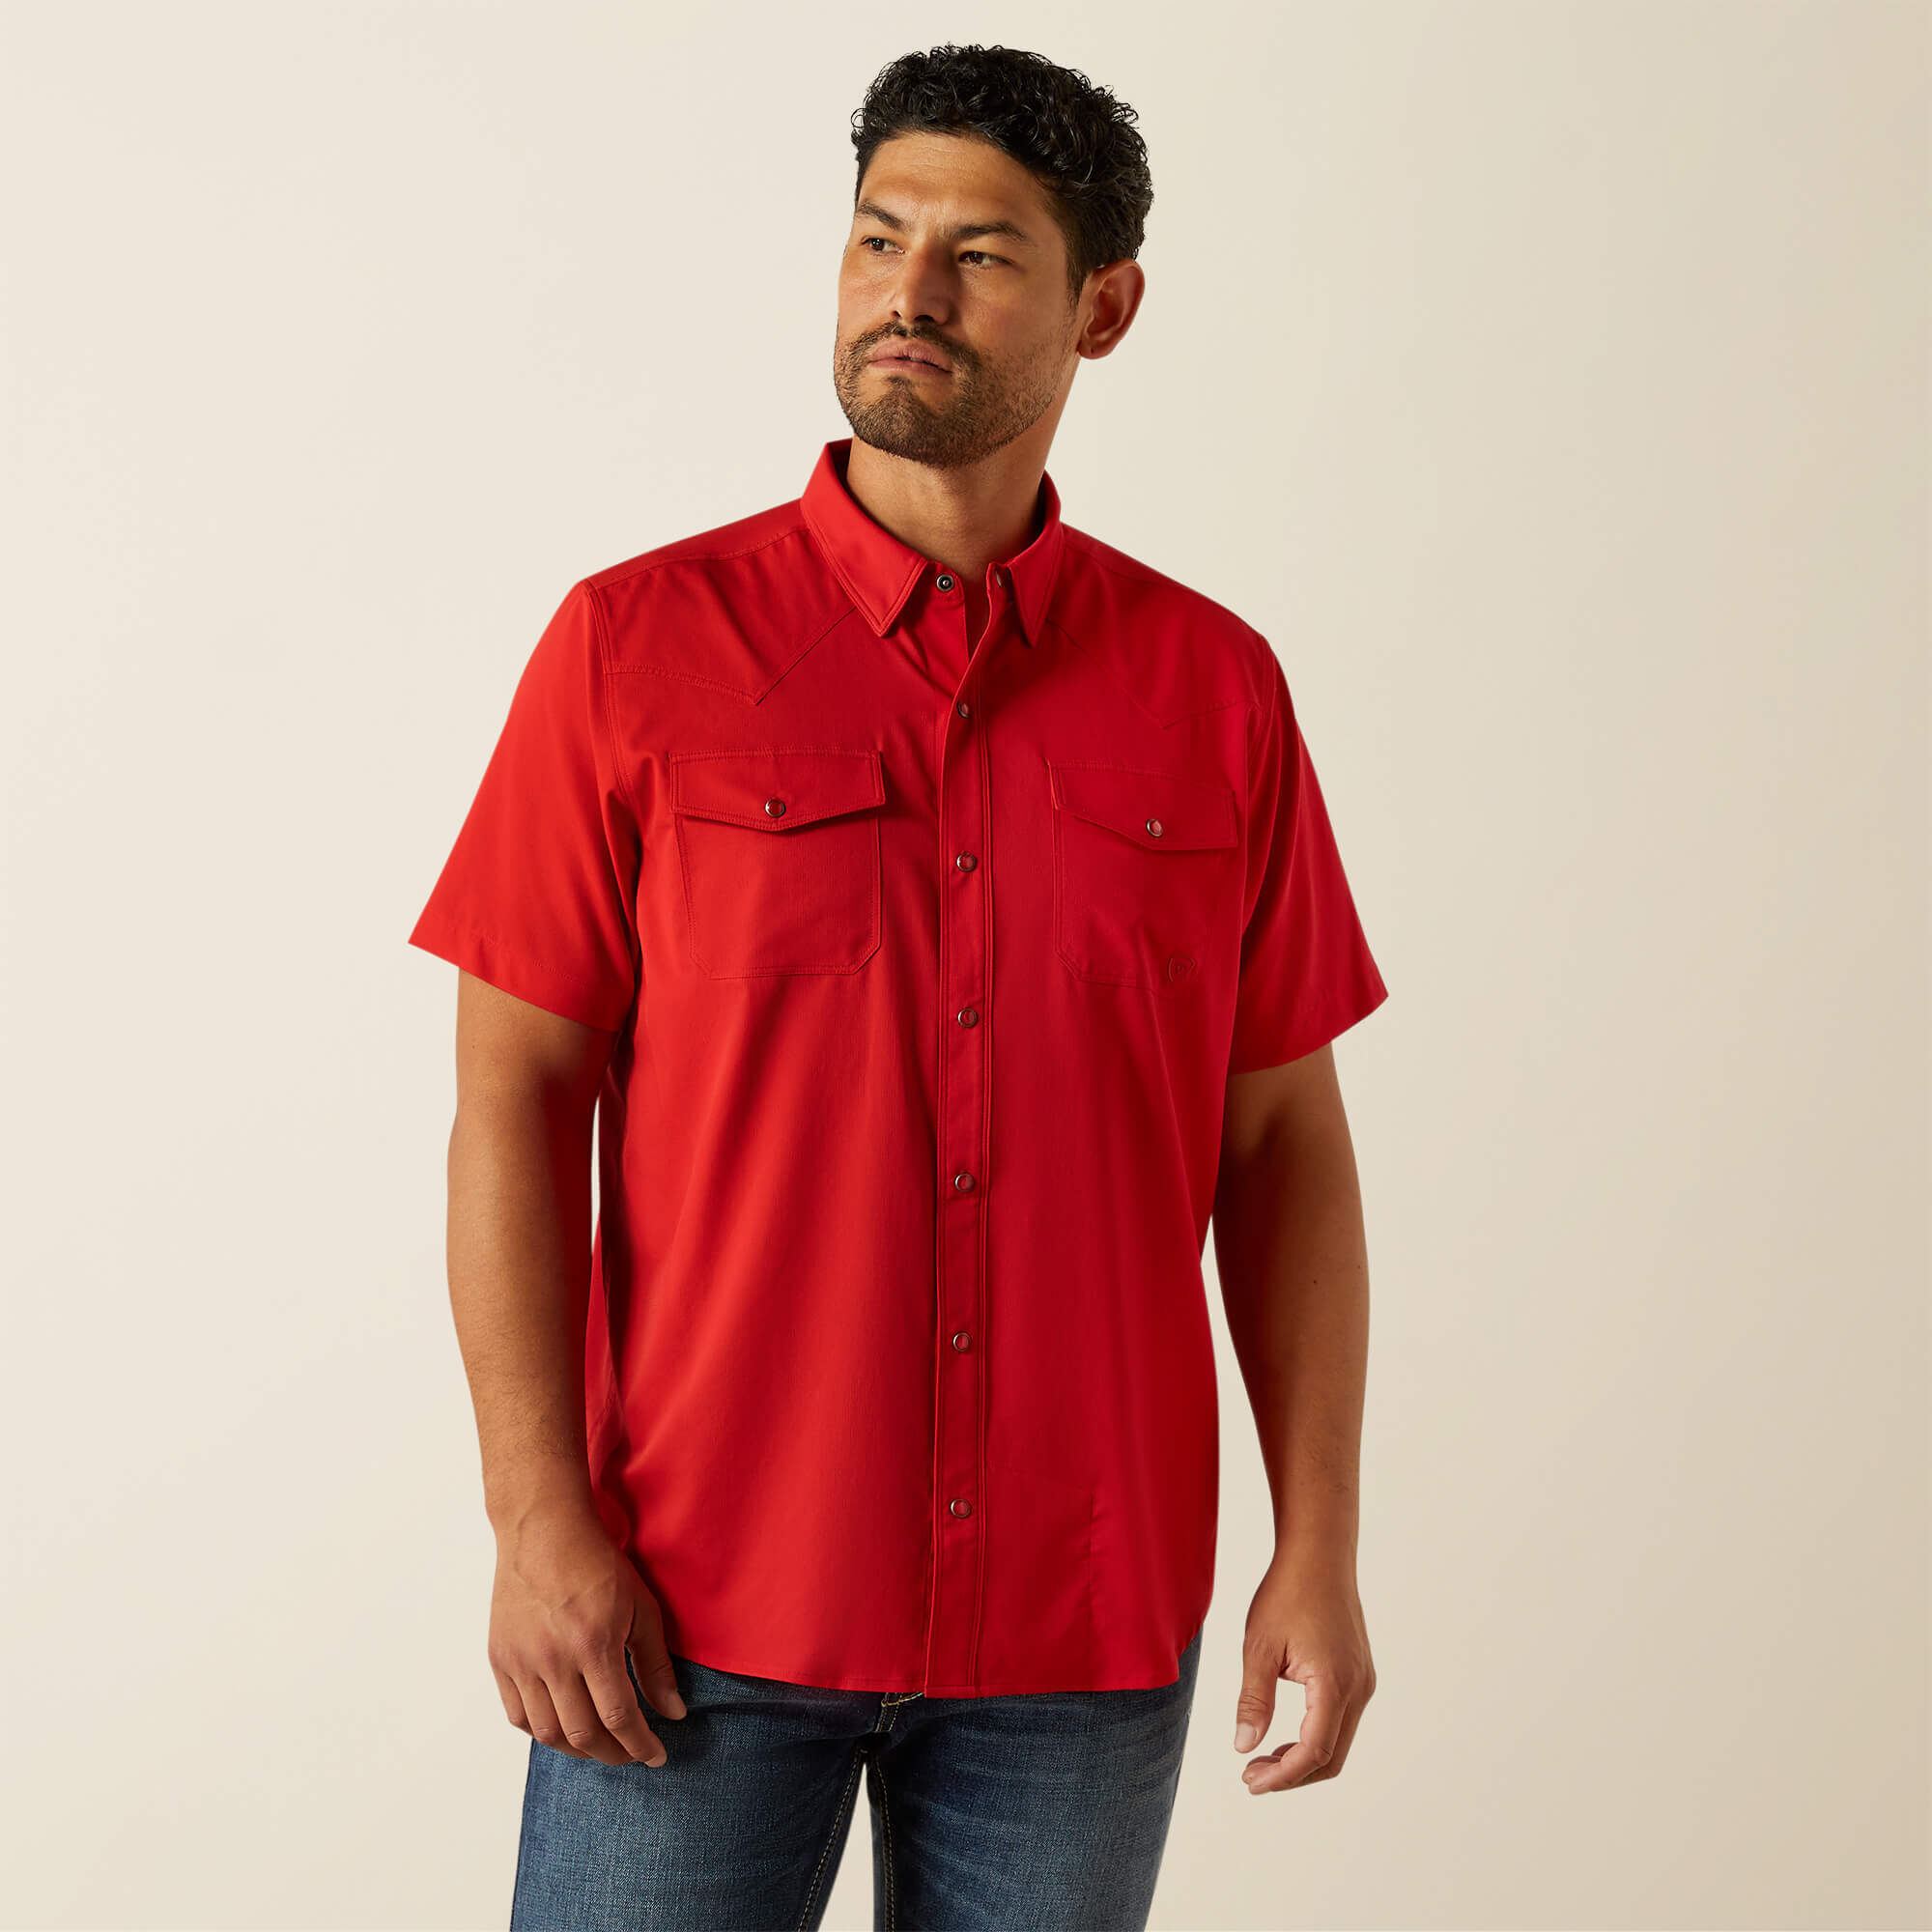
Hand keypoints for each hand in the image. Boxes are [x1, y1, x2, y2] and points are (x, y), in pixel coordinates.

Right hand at [488, 1504, 686, 1765]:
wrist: (543, 1531)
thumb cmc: (597, 1564)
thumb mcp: (641, 1607)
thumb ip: (655, 1665)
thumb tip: (673, 1712)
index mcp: (593, 1643)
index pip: (620, 1718)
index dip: (641, 1745)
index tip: (656, 1756)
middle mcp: (552, 1659)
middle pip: (582, 1734)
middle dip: (613, 1754)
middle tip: (632, 1754)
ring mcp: (520, 1661)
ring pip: (547, 1733)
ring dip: (578, 1750)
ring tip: (601, 1745)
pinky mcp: (499, 1660)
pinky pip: (518, 1716)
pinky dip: (543, 1732)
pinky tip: (564, 1727)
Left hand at [1232, 1553, 1375, 1793]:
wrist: (1319, 1554)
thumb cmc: (1287, 1592)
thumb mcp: (1260, 1647)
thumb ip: (1254, 1700)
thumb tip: (1244, 1746)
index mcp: (1334, 1683)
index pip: (1314, 1751)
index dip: (1283, 1775)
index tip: (1250, 1781)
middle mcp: (1358, 1688)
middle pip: (1332, 1757)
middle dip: (1292, 1775)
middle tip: (1252, 1777)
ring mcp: (1363, 1681)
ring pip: (1339, 1741)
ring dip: (1303, 1758)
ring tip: (1262, 1759)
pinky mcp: (1359, 1674)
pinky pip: (1341, 1720)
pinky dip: (1315, 1736)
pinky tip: (1285, 1735)